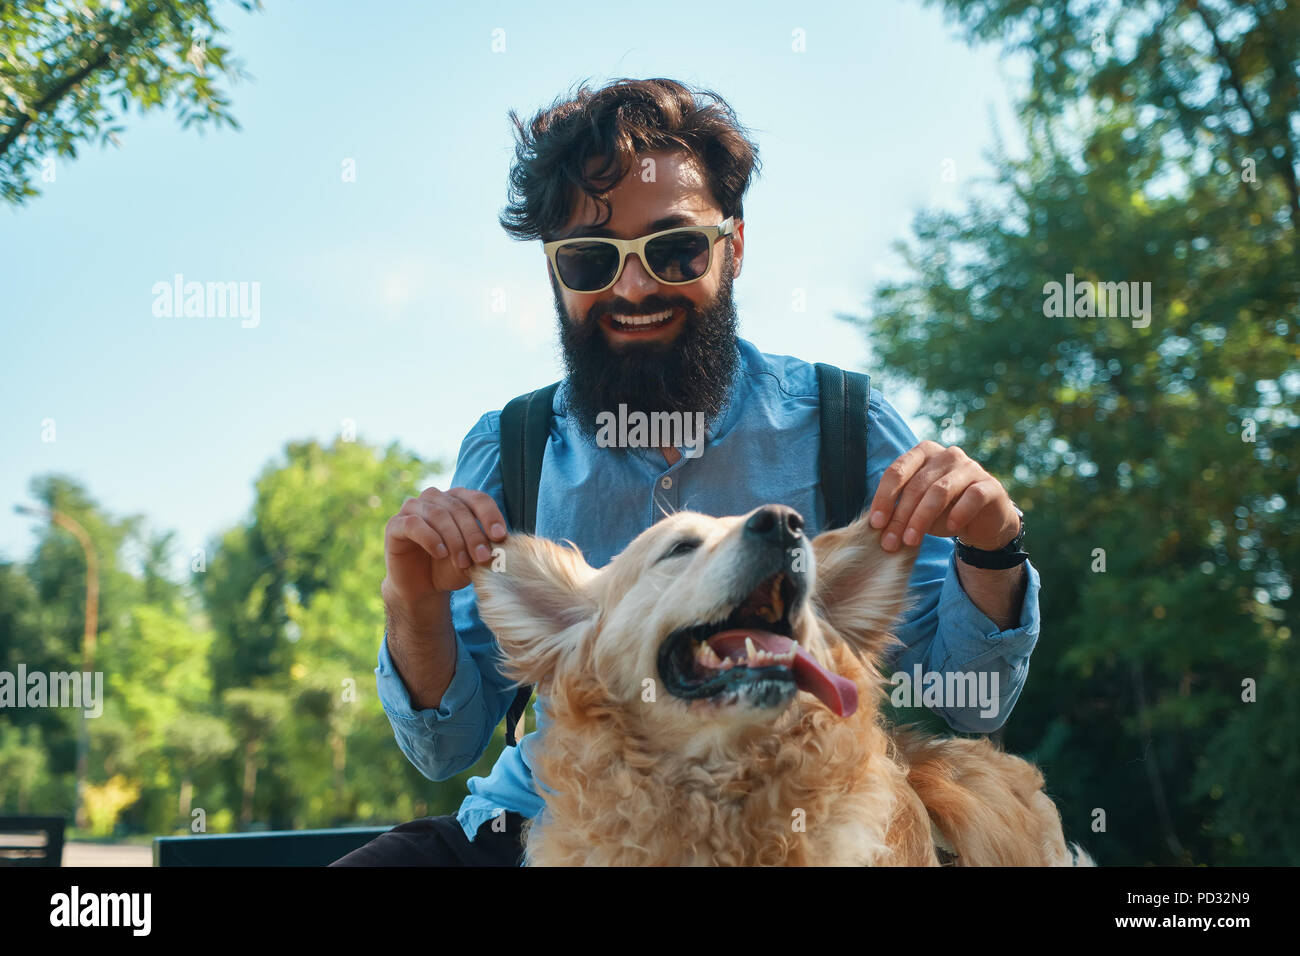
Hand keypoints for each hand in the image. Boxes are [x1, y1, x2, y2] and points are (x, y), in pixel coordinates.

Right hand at [383, 487, 507, 602]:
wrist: (422, 587)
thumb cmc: (450, 568)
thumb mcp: (473, 559)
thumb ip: (484, 548)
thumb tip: (500, 544)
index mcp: (458, 499)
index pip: (478, 498)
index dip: (490, 515)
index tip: (500, 536)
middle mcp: (435, 498)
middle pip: (459, 508)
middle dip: (474, 534)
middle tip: (483, 557)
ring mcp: (413, 508)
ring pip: (438, 515)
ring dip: (454, 540)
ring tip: (463, 562)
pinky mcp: (395, 524)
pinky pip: (414, 524)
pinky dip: (430, 538)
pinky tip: (440, 553)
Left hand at [867, 441, 1018, 552]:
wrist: (981, 522)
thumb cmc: (942, 511)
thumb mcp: (916, 508)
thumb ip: (898, 510)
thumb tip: (876, 526)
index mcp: (923, 454)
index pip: (897, 471)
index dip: (884, 498)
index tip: (876, 523)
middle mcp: (946, 455)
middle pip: (916, 485)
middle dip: (900, 516)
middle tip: (890, 541)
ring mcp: (970, 467)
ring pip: (940, 490)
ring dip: (922, 518)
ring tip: (911, 540)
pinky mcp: (990, 485)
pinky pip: (972, 496)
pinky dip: (959, 513)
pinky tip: (950, 528)